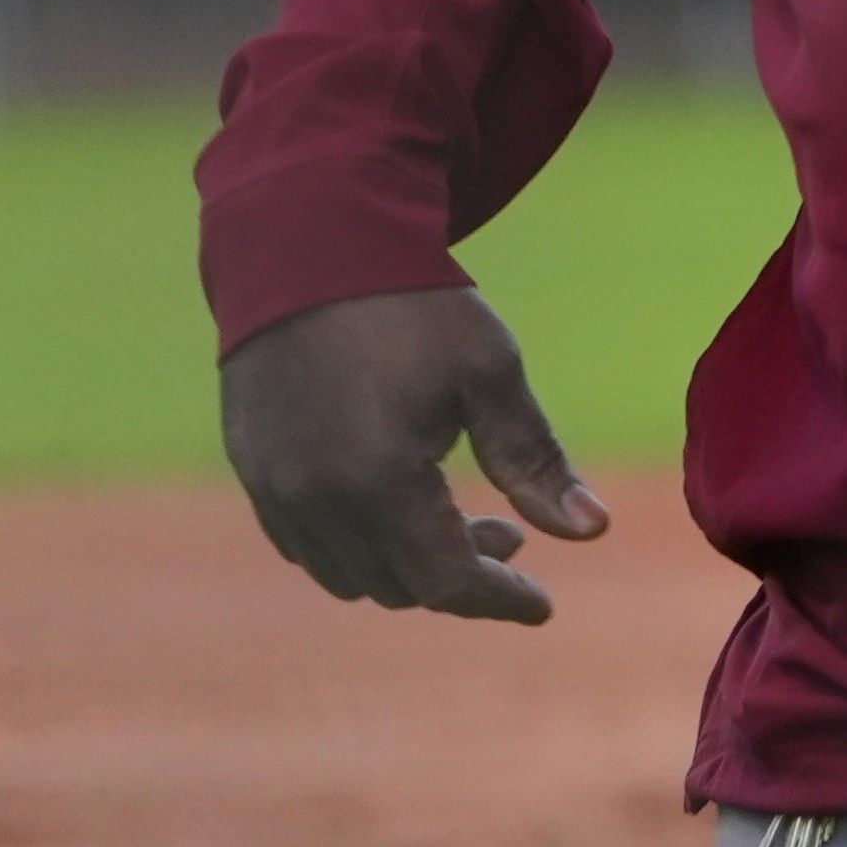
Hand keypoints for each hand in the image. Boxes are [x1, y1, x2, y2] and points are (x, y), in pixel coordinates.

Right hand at [220, 285, 609, 623]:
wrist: (306, 241)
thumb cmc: (410, 303)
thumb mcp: (489, 372)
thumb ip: (535, 460)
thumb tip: (593, 531)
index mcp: (379, 482)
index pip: (447, 581)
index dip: (500, 599)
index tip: (542, 605)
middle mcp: (317, 501)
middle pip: (398, 586)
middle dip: (460, 573)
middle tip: (507, 531)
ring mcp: (275, 489)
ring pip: (348, 573)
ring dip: (405, 565)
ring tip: (454, 513)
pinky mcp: (253, 468)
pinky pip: (304, 542)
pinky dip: (354, 544)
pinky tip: (390, 502)